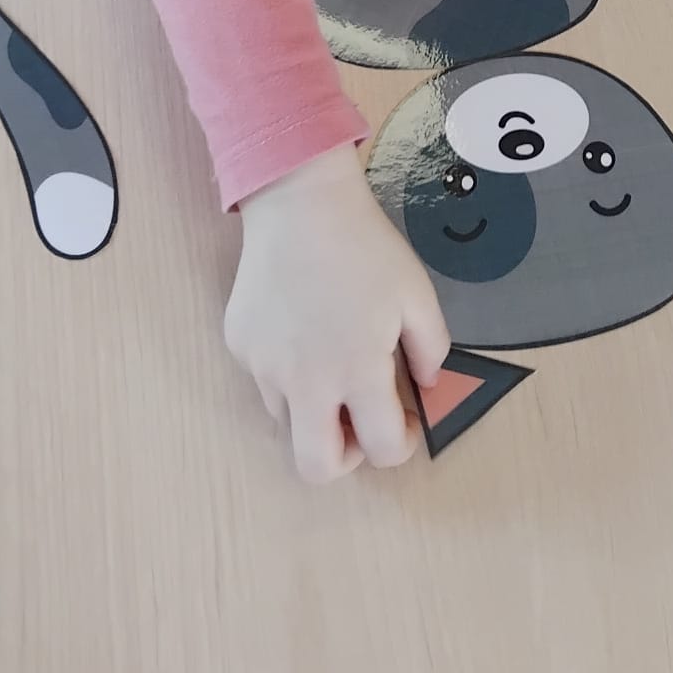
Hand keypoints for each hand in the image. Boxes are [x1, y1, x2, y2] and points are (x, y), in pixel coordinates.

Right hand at [225, 143, 450, 483]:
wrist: (300, 204)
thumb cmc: (366, 247)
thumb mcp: (417, 293)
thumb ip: (432, 348)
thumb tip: (424, 385)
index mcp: (358, 371)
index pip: (381, 449)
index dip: (400, 445)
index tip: (403, 420)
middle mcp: (306, 381)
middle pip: (316, 468)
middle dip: (345, 458)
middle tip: (359, 421)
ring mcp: (265, 367)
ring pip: (288, 421)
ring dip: (315, 408)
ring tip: (330, 356)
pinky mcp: (240, 346)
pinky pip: (266, 380)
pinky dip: (287, 373)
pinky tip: (301, 326)